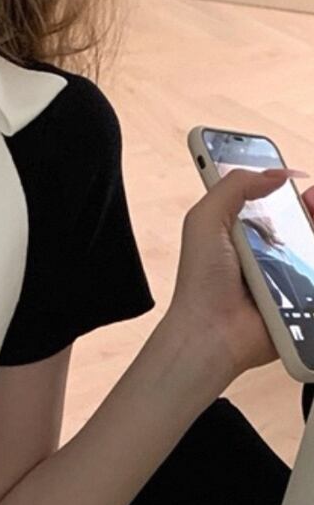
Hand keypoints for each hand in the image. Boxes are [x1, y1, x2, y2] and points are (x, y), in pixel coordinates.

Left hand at [167, 168, 312, 380]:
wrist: (212, 332)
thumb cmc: (202, 282)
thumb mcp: (205, 220)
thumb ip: (235, 186)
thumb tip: (279, 172)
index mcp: (248, 235)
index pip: (282, 204)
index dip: (294, 193)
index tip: (300, 182)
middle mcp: (272, 255)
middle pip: (308, 222)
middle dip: (313, 207)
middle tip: (310, 200)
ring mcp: (291, 279)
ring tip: (311, 225)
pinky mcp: (305, 301)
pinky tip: (310, 255)